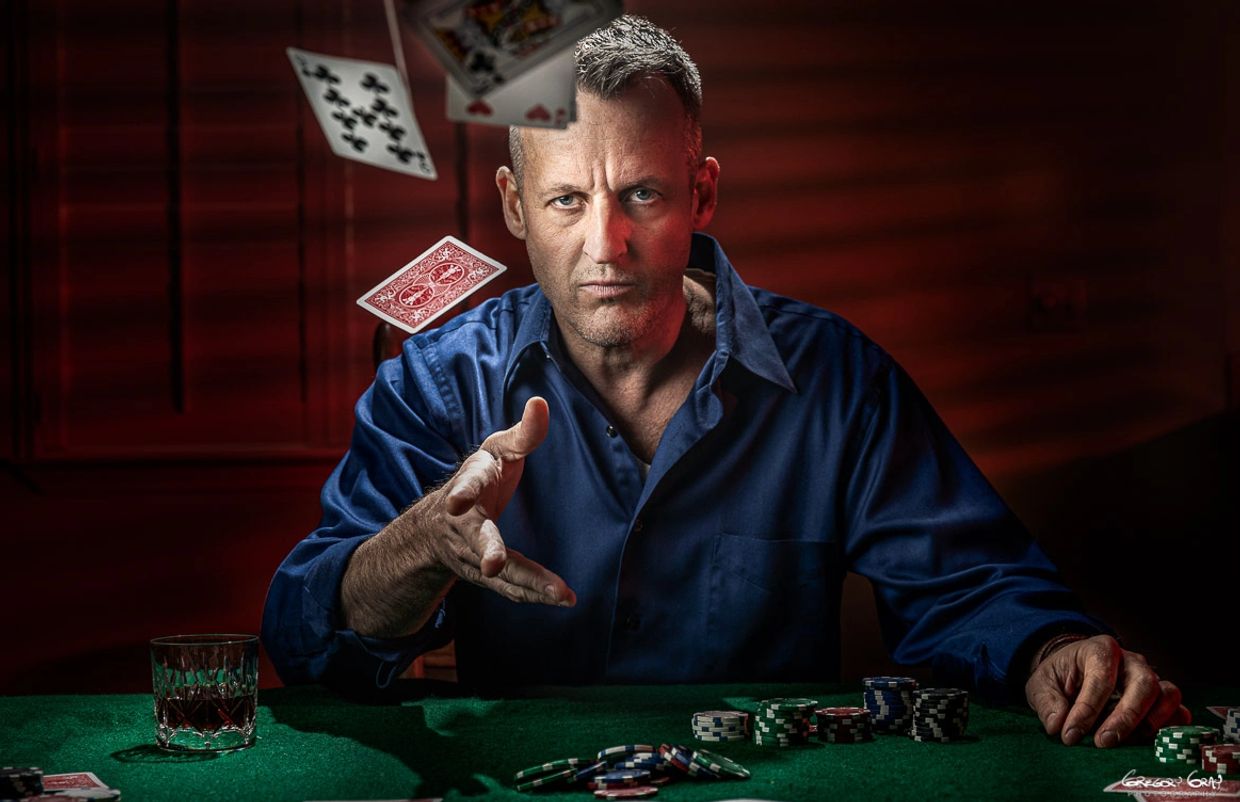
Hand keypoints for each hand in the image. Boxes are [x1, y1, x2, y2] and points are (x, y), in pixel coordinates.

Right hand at [423, 395, 576, 606]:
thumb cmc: (480, 478)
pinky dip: (533, 594)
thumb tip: (540, 402)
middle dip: (487, 551)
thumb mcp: (497, 450)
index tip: (457, 503)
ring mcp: (472, 553)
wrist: (438, 527)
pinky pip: (510, 588)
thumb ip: (522, 433)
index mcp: (468, 485)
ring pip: (498, 573)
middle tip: (491, 565)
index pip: (465, 485)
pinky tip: (561, 599)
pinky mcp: (485, 576)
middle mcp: (464, 524)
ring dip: (527, 584)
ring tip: (560, 595)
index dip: (462, 493)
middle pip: (476, 539)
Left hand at [1025, 634, 1189, 746]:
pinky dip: (1170, 728)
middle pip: (1143, 684)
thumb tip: (1057, 724)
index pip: (1101, 677)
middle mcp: (1131, 661)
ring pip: (1167, 695)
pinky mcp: (1161, 700)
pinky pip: (1179, 712)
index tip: (1071, 734)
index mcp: (1100, 649)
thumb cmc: (1060, 678)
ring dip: (1152, 722)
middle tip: (1104, 742)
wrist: (1074, 676)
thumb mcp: (1042, 685)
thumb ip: (1047, 702)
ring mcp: (1151, 679)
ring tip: (1127, 742)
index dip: (1087, 709)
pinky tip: (1150, 742)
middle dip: (1125, 717)